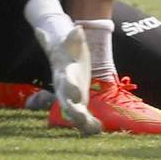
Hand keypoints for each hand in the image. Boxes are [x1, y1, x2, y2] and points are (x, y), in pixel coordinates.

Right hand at [33, 21, 101, 135]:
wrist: (62, 54)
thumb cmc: (67, 47)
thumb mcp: (70, 41)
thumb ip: (73, 38)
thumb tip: (77, 29)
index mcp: (63, 74)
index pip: (65, 82)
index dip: (70, 88)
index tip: (77, 94)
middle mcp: (65, 88)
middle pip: (67, 101)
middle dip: (73, 111)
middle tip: (80, 118)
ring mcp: (71, 97)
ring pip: (74, 112)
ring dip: (83, 122)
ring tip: (94, 129)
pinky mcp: (79, 101)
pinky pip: (83, 115)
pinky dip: (89, 124)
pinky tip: (98, 130)